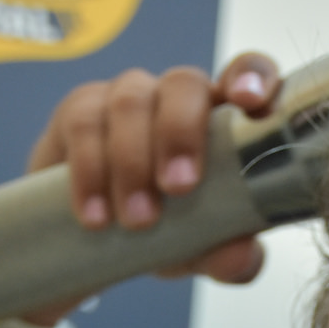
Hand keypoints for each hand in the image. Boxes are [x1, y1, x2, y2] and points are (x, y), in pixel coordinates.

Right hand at [26, 52, 282, 286]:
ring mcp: (126, 99)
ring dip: (133, 161)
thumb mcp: (198, 250)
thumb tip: (243, 255)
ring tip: (138, 220)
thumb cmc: (161, 230)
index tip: (250, 103)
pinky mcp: (78, 111)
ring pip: (130, 101)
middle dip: (181, 132)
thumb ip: (227, 255)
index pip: (248, 72)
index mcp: (220, 118)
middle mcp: (176, 98)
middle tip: (179, 187)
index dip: (251, 76)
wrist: (90, 244)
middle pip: (183, 83)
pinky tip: (97, 215)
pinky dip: (91, 173)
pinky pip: (83, 125)